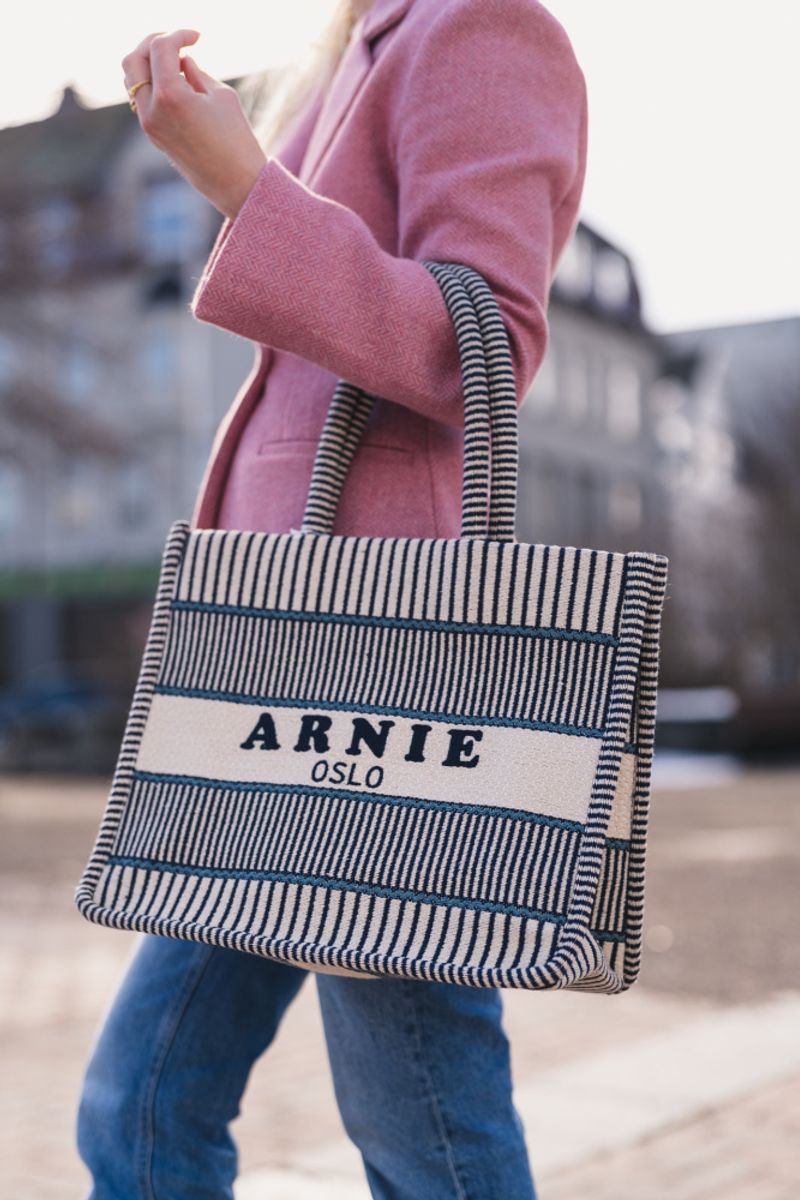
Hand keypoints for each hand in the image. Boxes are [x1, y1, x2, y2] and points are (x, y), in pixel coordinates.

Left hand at [122, 29, 267, 219]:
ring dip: (149, 63)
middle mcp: (152, 110)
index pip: (161, 48)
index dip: (179, 35)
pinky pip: (142, 98)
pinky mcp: (153, 134)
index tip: (198, 37)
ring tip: (177, 62)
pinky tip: (176, 83)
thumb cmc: (236, 139)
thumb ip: (195, 73)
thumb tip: (180, 62)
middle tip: (177, 41)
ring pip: (132, 79)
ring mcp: (148, 124)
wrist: (236, 184)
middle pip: (134, 59)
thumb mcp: (220, 96)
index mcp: (170, 96)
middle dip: (153, 42)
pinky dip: (153, 83)